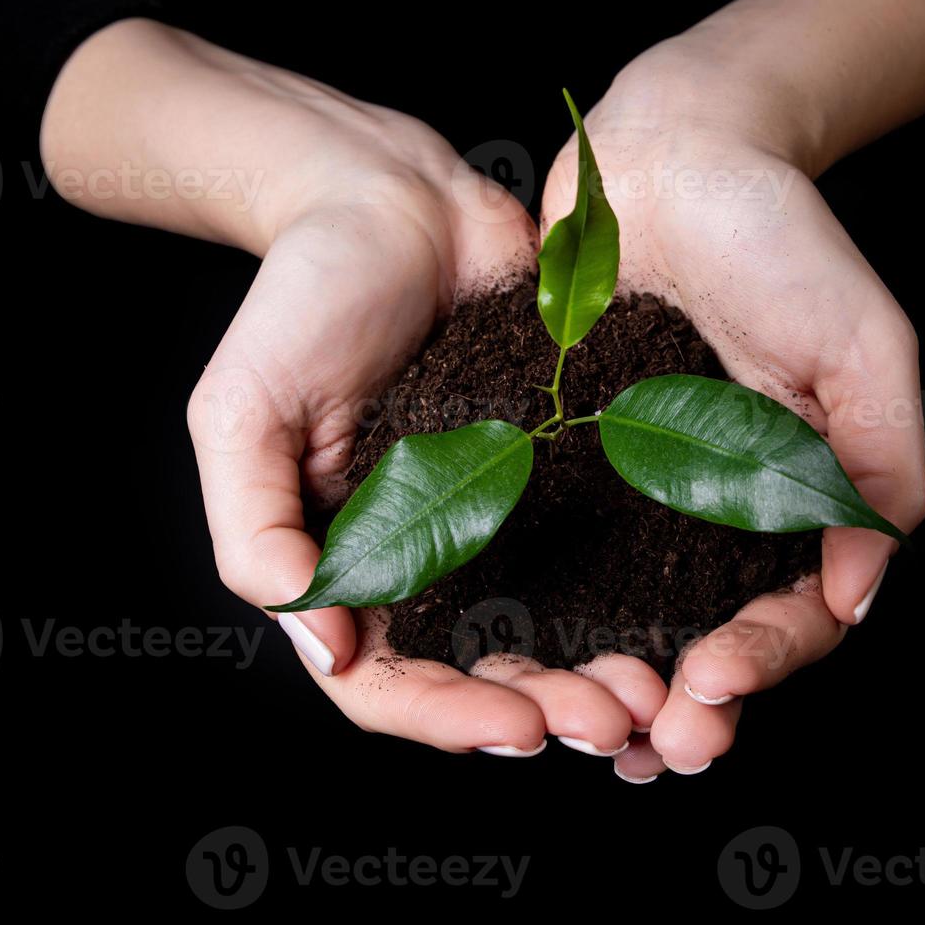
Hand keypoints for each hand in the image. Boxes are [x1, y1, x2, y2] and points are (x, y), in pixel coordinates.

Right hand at [42, 19, 667, 754]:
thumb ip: (255, 529)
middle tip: (616, 723)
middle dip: (545, 709)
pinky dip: (637, 593)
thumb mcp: (242, 412)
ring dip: (601, 671)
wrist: (394, 197)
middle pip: (481, 672)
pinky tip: (683, 614)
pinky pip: (599, 549)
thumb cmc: (298, 296)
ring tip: (660, 691)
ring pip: (550, 626)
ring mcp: (494, 516)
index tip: (520, 727)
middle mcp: (422, 553)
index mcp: (341, 560)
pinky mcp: (558, 470)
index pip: (383, 682)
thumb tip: (322, 645)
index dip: (449, 719)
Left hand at [537, 0, 924, 777]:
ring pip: (626, 615)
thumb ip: (877, 465)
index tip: (715, 684)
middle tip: (655, 747)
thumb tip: (857, 594)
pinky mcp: (563, 459)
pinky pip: (548, 549)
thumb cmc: (785, 236)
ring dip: (610, 683)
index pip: (795, 613)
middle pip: (708, 637)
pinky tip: (510, 653)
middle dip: (686, 706)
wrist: (676, 152)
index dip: (764, 662)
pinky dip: (538, 608)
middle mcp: (717, 508)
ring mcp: (638, 490)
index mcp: (799, 497)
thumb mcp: (863, 346)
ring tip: (585, 732)